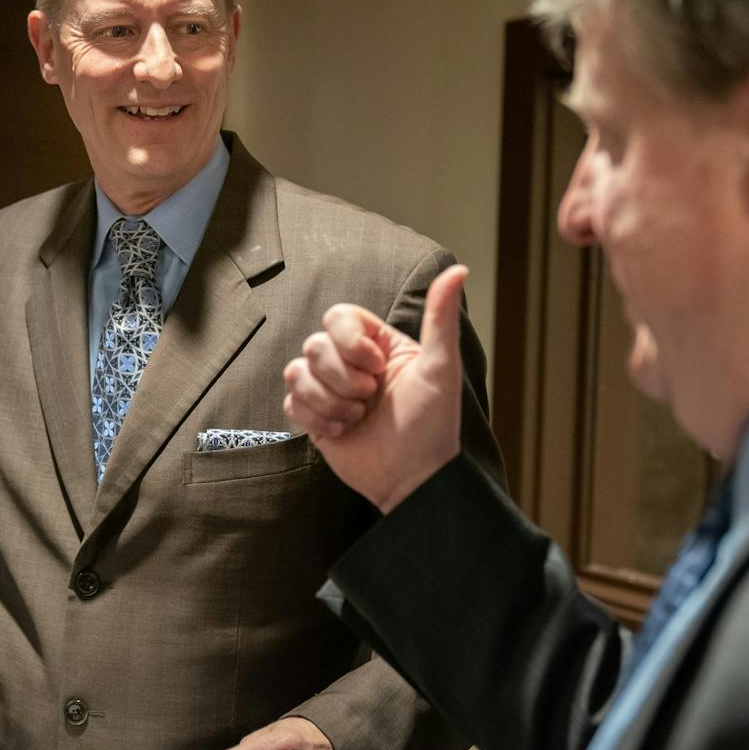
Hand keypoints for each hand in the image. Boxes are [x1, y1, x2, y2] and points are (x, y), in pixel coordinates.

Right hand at [282, 264, 467, 512]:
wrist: (412, 480)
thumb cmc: (433, 425)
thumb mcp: (440, 367)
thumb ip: (441, 318)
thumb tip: (458, 269)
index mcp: (377, 345)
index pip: (338, 316)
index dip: (349, 341)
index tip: (376, 368)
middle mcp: (350, 363)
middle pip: (314, 345)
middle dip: (342, 378)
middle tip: (370, 399)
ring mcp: (329, 390)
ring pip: (295, 372)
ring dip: (328, 400)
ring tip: (357, 418)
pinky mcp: (313, 417)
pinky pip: (290, 402)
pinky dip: (315, 418)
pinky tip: (342, 432)